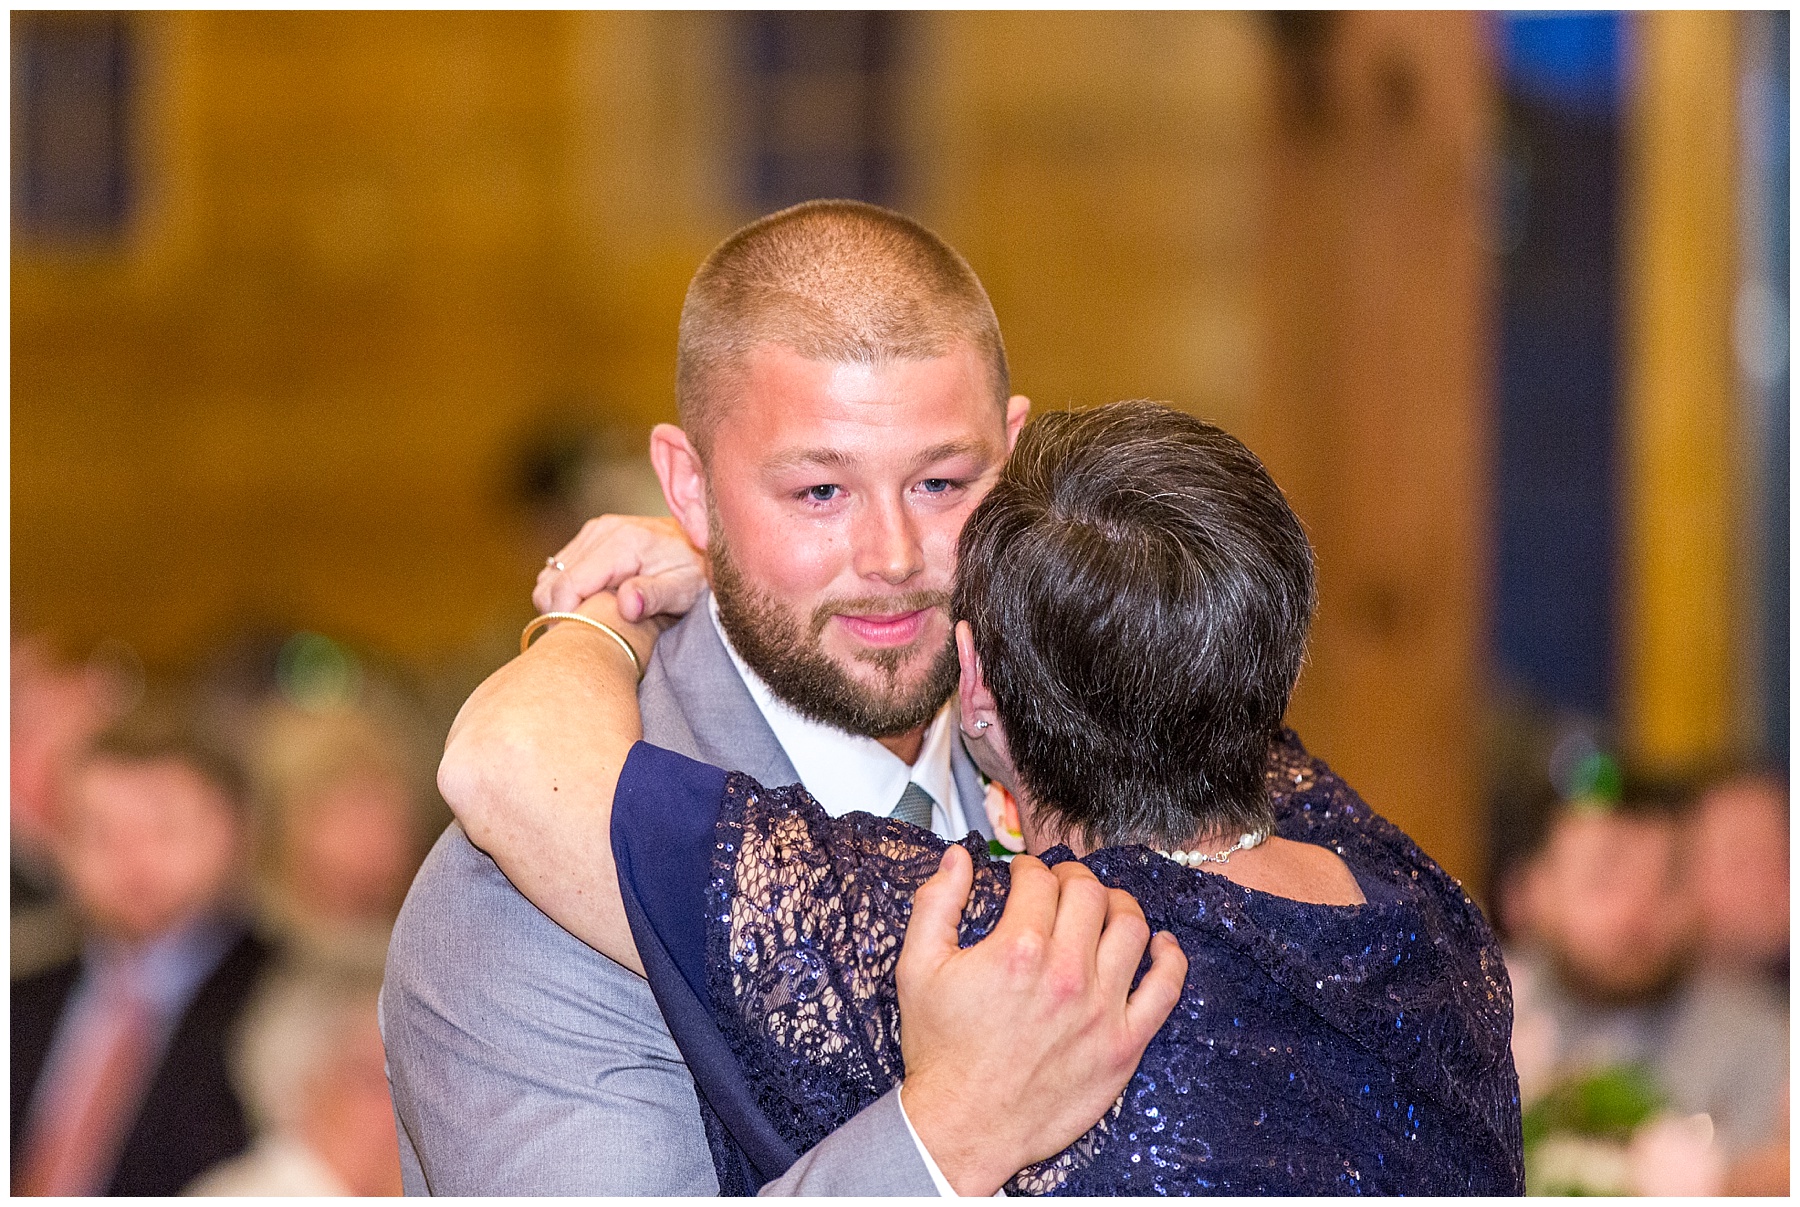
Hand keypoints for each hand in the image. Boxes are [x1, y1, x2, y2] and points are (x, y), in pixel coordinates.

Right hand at [534, 515, 705, 621]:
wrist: (704, 544)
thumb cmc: (696, 572)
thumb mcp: (685, 589)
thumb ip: (656, 596)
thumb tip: (627, 605)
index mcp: (622, 541)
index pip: (567, 585)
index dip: (565, 619)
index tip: (577, 643)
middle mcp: (602, 530)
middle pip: (551, 583)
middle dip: (560, 615)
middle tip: (586, 637)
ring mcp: (593, 531)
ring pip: (549, 578)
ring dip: (562, 604)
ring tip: (593, 621)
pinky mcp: (591, 537)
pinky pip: (559, 572)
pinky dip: (566, 593)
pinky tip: (593, 606)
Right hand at [895, 846, 1186, 1194]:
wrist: (965, 1126)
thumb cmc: (941, 1052)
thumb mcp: (918, 968)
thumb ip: (937, 902)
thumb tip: (958, 856)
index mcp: (1018, 950)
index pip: (1040, 880)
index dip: (1028, 868)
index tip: (1023, 876)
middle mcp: (1066, 974)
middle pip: (1089, 894)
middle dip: (1072, 878)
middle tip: (1060, 886)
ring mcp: (1101, 1009)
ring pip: (1131, 927)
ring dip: (1118, 904)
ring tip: (1102, 907)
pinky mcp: (1124, 1044)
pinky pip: (1165, 988)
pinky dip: (1169, 957)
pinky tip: (1159, 944)